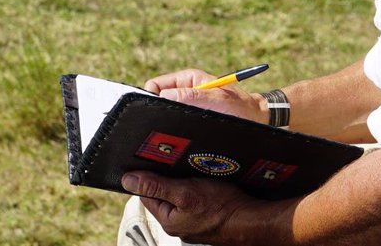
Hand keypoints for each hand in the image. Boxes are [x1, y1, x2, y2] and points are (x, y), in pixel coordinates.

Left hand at [122, 170, 274, 243]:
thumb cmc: (222, 207)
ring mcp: (194, 221)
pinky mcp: (207, 216)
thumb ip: (156, 186)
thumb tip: (127, 180)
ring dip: (184, 179)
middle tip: (175, 157)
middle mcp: (178, 223)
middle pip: (164, 193)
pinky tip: (206, 176)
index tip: (151, 156)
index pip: (147, 193)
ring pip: (181, 194)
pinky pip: (195, 198)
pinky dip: (198, 186)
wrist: (254, 220)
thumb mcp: (185, 192)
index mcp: (168, 220)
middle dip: (167, 175)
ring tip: (192, 165)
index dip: (147, 174)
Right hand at [145, 68, 266, 123]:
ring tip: (173, 134)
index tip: (153, 113)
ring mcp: (188, 105)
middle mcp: (186, 90)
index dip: (150, 97)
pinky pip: (175, 122)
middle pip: (158, 99)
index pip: (155, 84)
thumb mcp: (218, 100)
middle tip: (163, 127)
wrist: (258, 120)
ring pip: (166, 112)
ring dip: (167, 122)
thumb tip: (164, 96)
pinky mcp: (192, 118)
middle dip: (157, 111)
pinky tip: (180, 138)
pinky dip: (174, 129)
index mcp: (188, 78)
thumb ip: (193, 96)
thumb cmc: (241, 107)